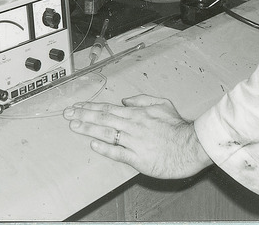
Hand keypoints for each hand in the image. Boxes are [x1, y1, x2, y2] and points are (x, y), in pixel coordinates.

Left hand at [63, 95, 211, 178]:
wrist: (191, 146)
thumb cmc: (178, 126)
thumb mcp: (161, 103)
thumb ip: (141, 100)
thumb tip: (124, 100)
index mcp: (136, 112)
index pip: (107, 108)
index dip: (90, 107)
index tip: (77, 106)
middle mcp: (132, 125)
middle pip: (102, 119)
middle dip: (83, 116)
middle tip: (67, 114)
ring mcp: (134, 141)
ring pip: (106, 133)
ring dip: (88, 129)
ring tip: (74, 126)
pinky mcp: (138, 158)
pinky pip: (118, 152)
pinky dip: (105, 148)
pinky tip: (93, 145)